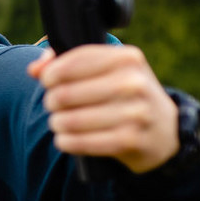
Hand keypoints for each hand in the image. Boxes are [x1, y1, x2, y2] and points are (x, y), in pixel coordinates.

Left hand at [27, 44, 178, 173]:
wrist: (165, 130)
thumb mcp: (106, 70)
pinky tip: (64, 139)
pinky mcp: (131, 140)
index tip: (47, 82)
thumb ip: (67, 62)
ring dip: (57, 123)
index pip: (73, 61)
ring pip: (72, 119)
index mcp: (127, 58)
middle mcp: (134, 82)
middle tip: (53, 106)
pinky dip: (67, 142)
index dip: (50, 74)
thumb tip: (34, 69)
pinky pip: (84, 142)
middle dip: (52, 101)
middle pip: (66, 93)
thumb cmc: (124, 95)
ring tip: (58, 123)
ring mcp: (136, 112)